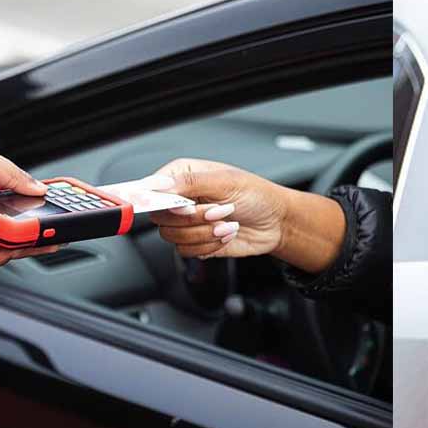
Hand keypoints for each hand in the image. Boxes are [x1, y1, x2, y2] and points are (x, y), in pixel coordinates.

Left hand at [0, 130, 59, 264]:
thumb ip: (15, 178)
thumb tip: (39, 188)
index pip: (8, 210)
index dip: (29, 215)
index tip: (49, 217)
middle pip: (3, 231)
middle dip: (29, 234)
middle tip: (52, 234)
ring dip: (19, 244)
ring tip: (41, 238)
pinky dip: (0, 253)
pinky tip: (16, 246)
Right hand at [149, 158, 344, 272]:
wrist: (276, 222)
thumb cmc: (256, 195)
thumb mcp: (225, 181)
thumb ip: (190, 183)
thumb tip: (161, 186)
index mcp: (182, 176)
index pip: (151, 189)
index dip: (156, 200)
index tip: (172, 207)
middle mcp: (179, 199)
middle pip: (160, 217)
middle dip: (192, 219)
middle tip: (217, 211)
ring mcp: (185, 222)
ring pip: (172, 237)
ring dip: (204, 233)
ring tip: (227, 223)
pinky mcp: (193, 242)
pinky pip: (186, 251)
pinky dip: (209, 245)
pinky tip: (225, 233)